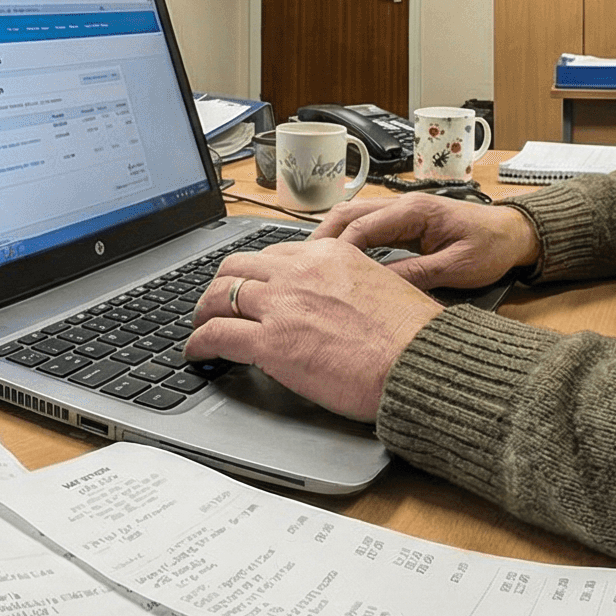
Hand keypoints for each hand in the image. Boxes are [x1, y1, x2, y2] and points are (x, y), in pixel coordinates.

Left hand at [184, 240, 444, 421]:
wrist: (417, 361)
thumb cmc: (411, 335)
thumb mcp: (380, 286)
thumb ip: (346, 284)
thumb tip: (332, 301)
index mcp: (328, 254)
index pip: (272, 254)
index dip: (254, 273)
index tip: (250, 286)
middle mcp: (299, 272)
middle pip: (236, 267)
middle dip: (221, 286)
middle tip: (216, 304)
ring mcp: (281, 306)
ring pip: (218, 297)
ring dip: (203, 312)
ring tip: (200, 327)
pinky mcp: (269, 344)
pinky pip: (216, 335)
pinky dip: (199, 343)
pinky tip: (198, 352)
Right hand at [311, 193, 539, 289]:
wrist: (515, 235)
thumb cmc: (493, 246)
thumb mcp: (457, 267)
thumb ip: (417, 275)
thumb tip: (379, 287)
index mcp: (416, 210)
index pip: (362, 225)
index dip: (337, 249)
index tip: (321, 271)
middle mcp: (404, 206)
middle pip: (349, 215)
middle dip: (322, 240)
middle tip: (301, 267)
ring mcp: (402, 214)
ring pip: (353, 220)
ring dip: (331, 241)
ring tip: (311, 267)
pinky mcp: (404, 225)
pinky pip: (367, 230)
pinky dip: (347, 244)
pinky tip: (336, 264)